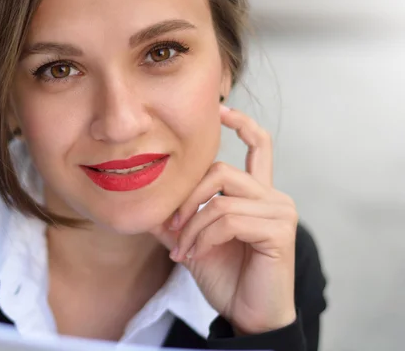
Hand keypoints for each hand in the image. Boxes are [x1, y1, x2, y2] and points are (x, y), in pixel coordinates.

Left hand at [150, 105, 297, 334]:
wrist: (247, 315)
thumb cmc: (226, 277)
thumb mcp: (193, 241)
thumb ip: (176, 217)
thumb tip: (146, 202)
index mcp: (256, 194)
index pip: (259, 145)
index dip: (241, 123)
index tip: (221, 108)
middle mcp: (272, 197)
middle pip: (220, 170)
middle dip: (186, 199)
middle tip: (170, 228)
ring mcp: (279, 211)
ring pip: (219, 197)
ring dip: (191, 226)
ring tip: (182, 251)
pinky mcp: (279, 230)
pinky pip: (227, 219)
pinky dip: (203, 238)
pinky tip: (196, 256)